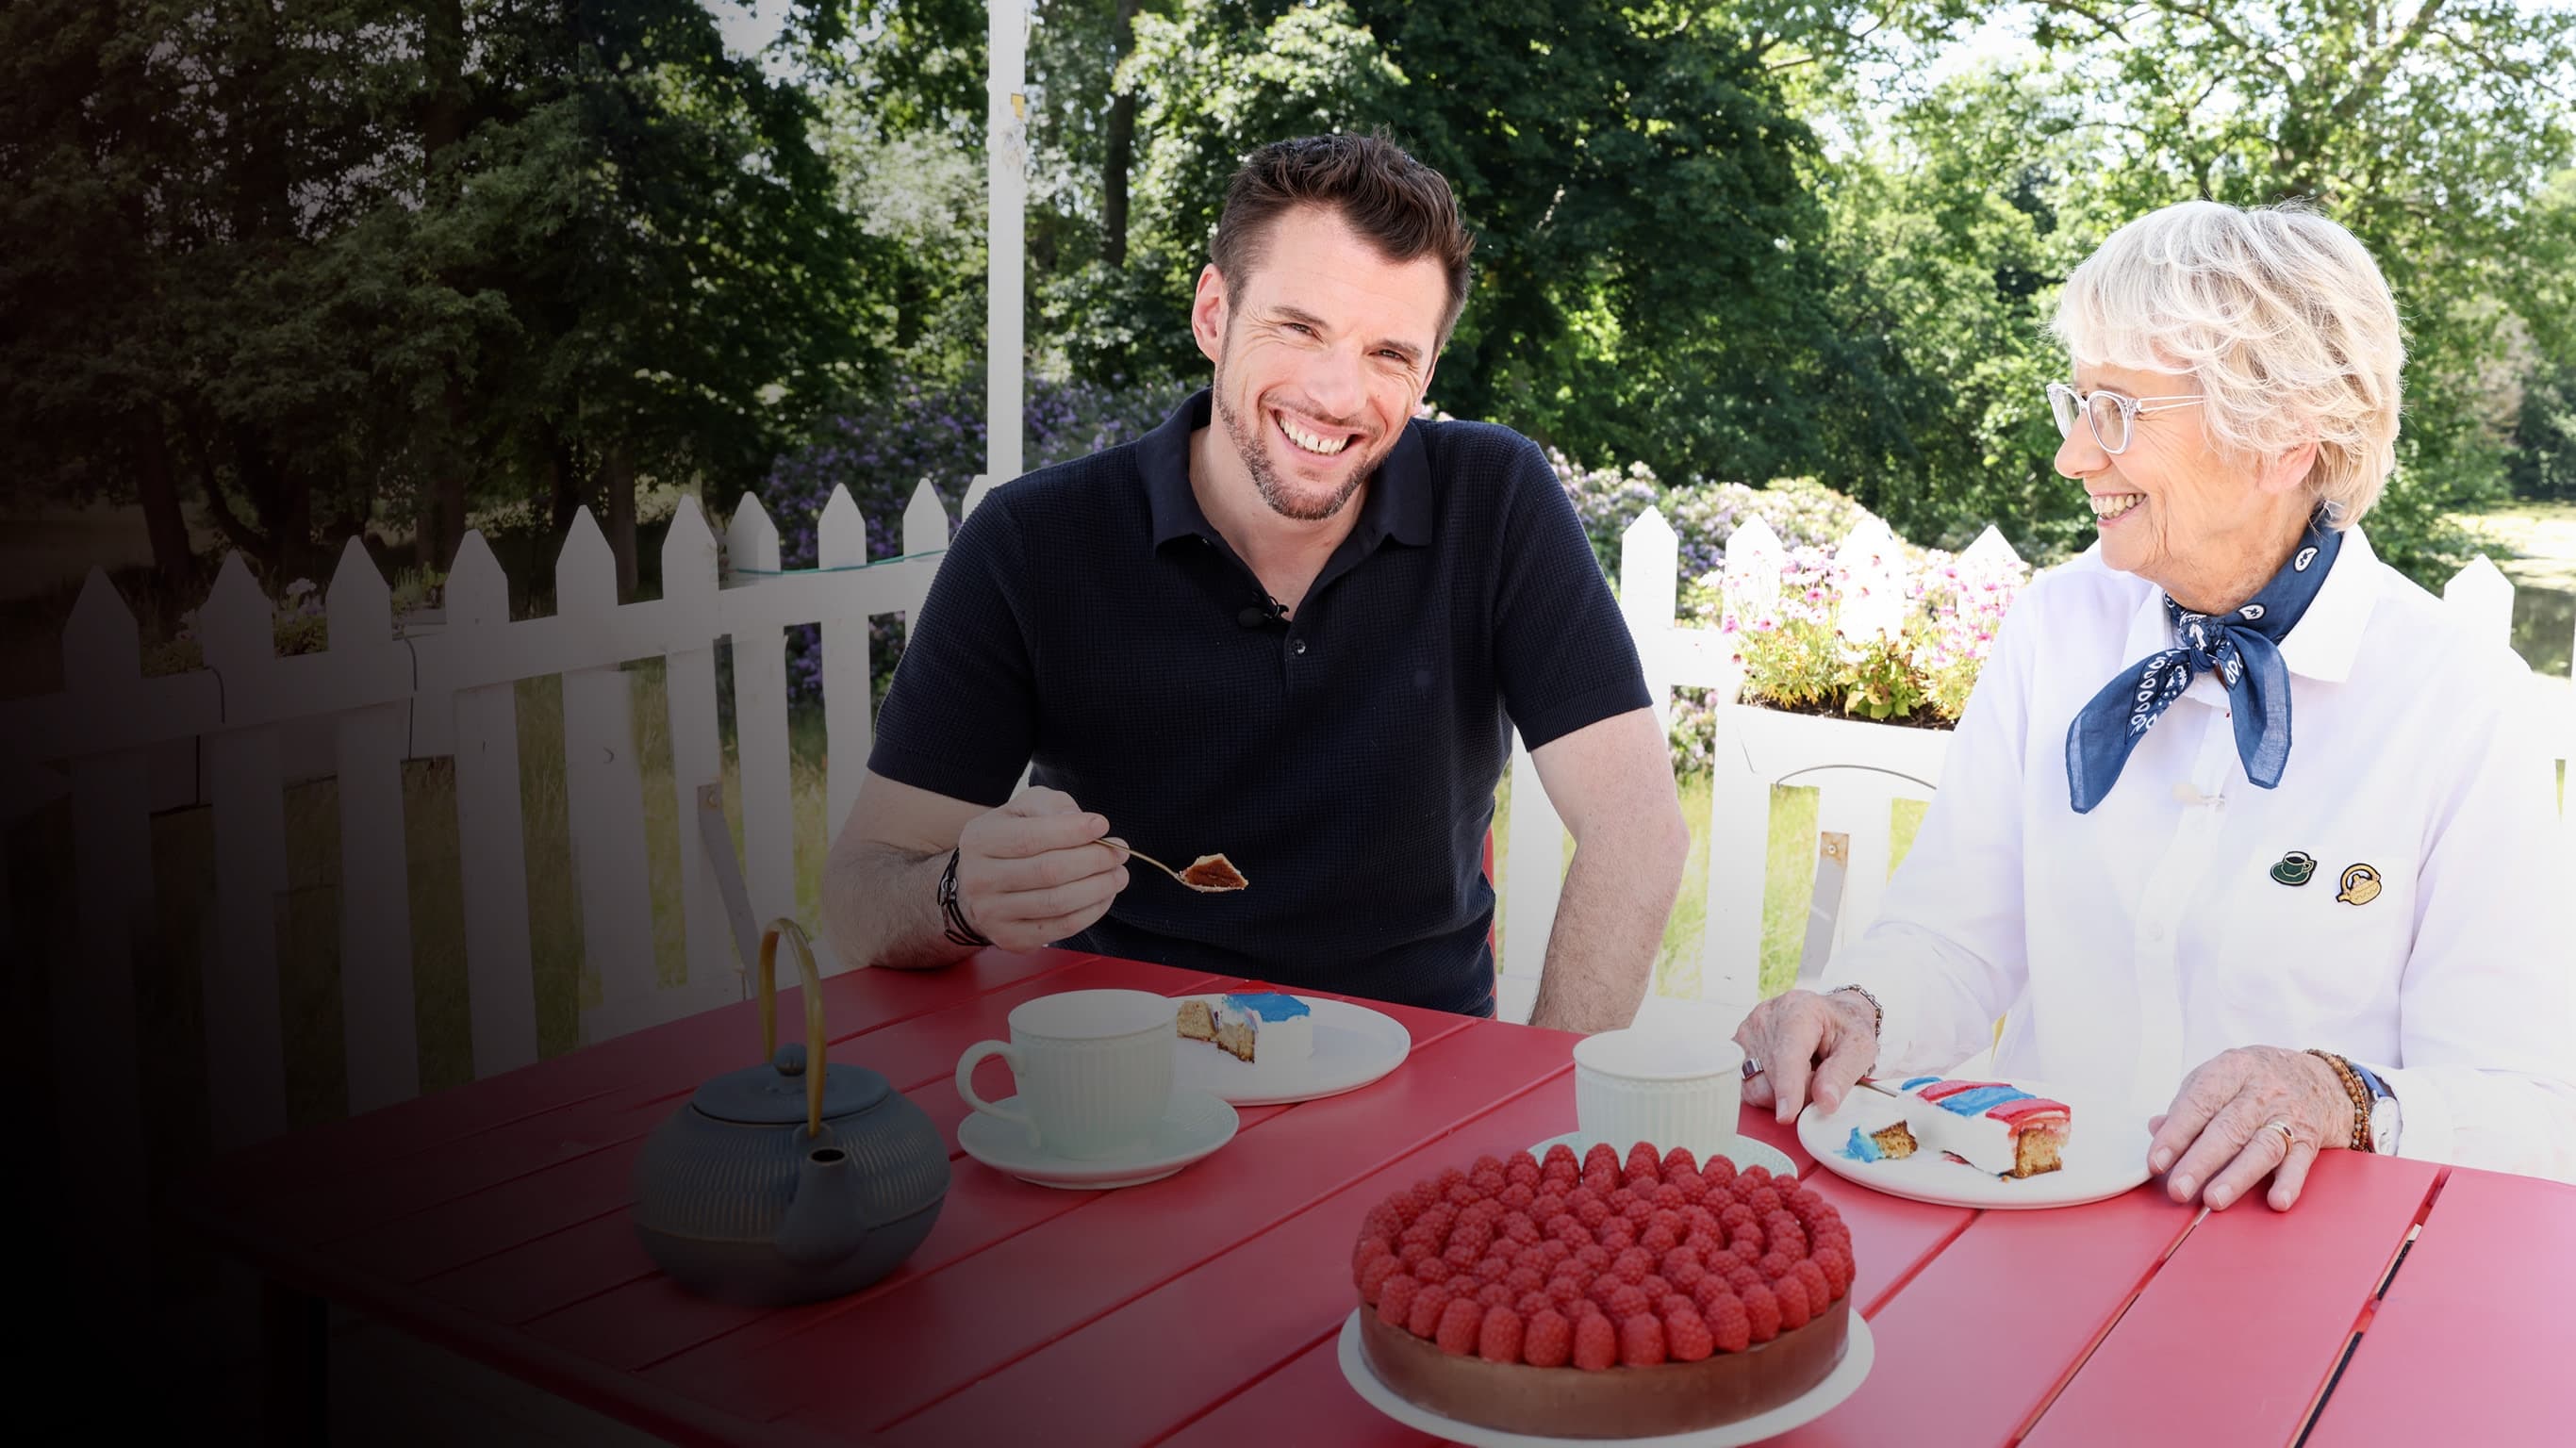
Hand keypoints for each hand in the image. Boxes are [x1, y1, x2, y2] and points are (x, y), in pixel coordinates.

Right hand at [952, 788, 1130, 951]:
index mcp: (980, 840)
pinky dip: (1092, 911)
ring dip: (1098, 887)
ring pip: (1057, 902)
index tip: (1102, 825)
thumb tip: (1078, 820)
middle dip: (1094, 860)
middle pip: (1048, 871)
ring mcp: (993, 914)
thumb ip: (1050, 806)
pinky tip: (1104, 895)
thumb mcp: (1023, 809)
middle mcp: (979, 879)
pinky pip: (1062, 927)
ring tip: (1118, 874)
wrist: (979, 883)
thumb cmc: (1010, 839)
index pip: (1030, 837)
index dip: (1071, 832)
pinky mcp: (1011, 938)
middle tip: (1120, 852)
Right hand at [1732, 989, 1879, 1125]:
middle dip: (1799, 1094)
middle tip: (1820, 1079)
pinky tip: (1783, 1076)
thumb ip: (1842, 1074)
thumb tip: (1825, 1102)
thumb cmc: (1843, 1029)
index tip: (1787, 1115)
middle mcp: (1765, 1018)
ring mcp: (1746, 1033)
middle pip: (1773, 1078)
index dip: (1787, 1087)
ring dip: (1782, 1095)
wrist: (1829, 1015)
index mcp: (1798, 1010)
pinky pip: (1746, 1088)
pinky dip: (1768, 1092)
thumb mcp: (1859, 1047)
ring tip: (1802, 1074)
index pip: (1788, 1055)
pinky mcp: (1736, 1050)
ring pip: (1756, 1087)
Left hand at [2146, 1047, 2349, 1211]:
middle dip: (2200, 1162)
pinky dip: (2289, 1183)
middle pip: (2228, 1129)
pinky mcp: (2310, 1140)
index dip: (2175, 1134)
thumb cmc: (2256, 1081)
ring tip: (2213, 1200)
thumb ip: (2188, 1104)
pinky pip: (2300, 1163)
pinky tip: (2276, 1201)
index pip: (2199, 1103)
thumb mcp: (2220, 1077)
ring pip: (2261, 1148)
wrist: (2320, 1078)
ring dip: (2236, 1177)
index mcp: (2232, 1070)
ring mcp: (2288, 1116)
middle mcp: (2262, 1091)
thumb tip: (2157, 1128)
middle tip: (2178, 1189)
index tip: (2156, 1162)